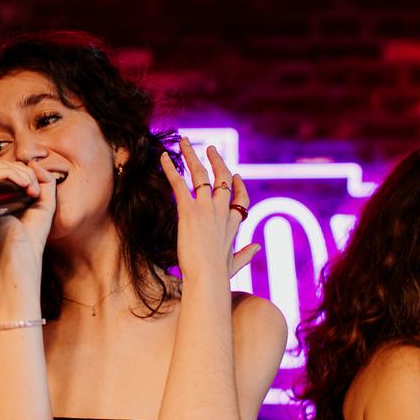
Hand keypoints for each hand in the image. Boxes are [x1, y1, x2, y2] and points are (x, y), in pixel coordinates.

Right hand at [0, 160, 58, 263]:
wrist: (24, 251)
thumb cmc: (33, 233)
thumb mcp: (46, 202)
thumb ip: (45, 180)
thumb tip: (33, 162)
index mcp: (5, 196)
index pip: (11, 170)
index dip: (27, 172)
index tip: (38, 190)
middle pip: (5, 166)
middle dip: (25, 171)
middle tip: (35, 190)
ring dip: (20, 173)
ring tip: (31, 190)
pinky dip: (11, 174)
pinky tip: (24, 186)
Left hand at [161, 139, 259, 278]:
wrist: (207, 278)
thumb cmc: (219, 275)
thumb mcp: (235, 263)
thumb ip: (246, 253)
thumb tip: (257, 248)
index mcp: (233, 222)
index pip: (240, 197)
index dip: (238, 184)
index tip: (235, 174)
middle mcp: (222, 210)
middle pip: (222, 178)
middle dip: (216, 160)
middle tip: (209, 148)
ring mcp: (206, 208)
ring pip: (201, 174)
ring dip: (191, 155)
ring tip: (184, 141)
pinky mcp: (189, 210)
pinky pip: (179, 183)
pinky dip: (170, 168)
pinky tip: (163, 157)